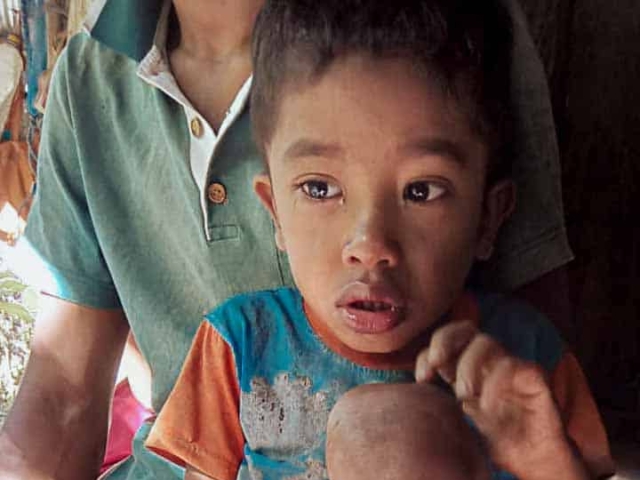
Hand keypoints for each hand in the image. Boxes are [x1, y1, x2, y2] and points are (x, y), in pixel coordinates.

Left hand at [415, 321, 588, 479]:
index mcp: (469, 367)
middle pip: (465, 329)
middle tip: (436, 363)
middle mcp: (489, 361)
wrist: (536, 459)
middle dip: (445, 340)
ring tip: (464, 395)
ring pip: (486, 342)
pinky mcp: (533, 376)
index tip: (422, 378)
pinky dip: (494, 383)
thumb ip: (444, 396)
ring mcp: (511, 366)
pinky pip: (512, 366)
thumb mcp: (463, 416)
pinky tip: (487, 406)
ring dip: (468, 365)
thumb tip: (418, 384)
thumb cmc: (500, 438)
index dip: (427, 354)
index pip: (446, 342)